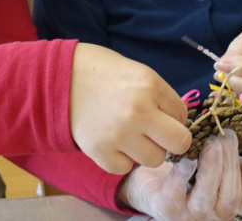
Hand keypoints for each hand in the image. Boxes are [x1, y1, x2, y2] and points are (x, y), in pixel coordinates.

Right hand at [70, 43, 191, 174]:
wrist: (59, 77)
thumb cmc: (102, 72)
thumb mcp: (137, 72)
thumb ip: (159, 96)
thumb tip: (179, 122)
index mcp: (150, 85)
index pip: (183, 114)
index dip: (172, 115)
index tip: (158, 112)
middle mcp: (138, 111)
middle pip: (180, 143)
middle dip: (171, 139)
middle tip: (155, 133)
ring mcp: (119, 133)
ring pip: (155, 159)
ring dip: (146, 150)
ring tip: (130, 135)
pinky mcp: (99, 151)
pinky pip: (125, 168)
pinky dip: (121, 158)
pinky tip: (112, 142)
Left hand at [118, 130, 241, 219]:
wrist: (148, 181)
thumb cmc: (186, 172)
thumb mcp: (215, 166)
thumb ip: (240, 167)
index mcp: (226, 202)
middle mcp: (212, 213)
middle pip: (229, 193)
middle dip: (230, 162)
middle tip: (227, 135)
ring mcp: (189, 215)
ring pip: (206, 196)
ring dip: (211, 168)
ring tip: (212, 144)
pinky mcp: (166, 209)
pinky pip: (176, 193)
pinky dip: (181, 176)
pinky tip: (185, 159)